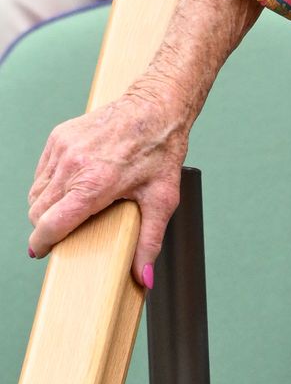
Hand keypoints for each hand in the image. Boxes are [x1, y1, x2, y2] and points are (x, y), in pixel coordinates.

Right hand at [28, 81, 187, 286]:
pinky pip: (42, 171)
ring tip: (69, 208)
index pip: (49, 225)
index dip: (42, 245)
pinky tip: (70, 185)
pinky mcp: (60, 135)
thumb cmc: (161, 149)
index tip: (43, 252)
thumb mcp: (161, 199)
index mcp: (93, 184)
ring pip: (36, 192)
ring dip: (46, 206)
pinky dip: (48, 183)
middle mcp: (73, 165)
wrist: (157, 105)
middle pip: (38, 212)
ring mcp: (63, 148)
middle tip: (65, 230)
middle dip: (46, 227)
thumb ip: (149, 242)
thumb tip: (145, 279)